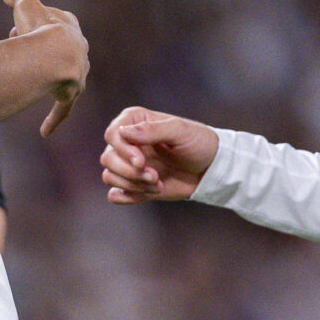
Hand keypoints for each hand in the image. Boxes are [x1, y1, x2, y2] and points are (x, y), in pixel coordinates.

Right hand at [4, 0, 84, 135]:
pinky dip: (54, 118)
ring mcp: (78, 72)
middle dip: (42, 50)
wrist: (54, 56)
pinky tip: (45, 131)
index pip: (54, 22)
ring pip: (65, 77)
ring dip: (51, 79)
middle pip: (60, 49)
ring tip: (34, 80)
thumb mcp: (26, 4)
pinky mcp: (72, 93)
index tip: (17, 29)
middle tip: (21, 49)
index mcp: (69, 25)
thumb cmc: (39, 28)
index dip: (35, 24)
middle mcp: (78, 49)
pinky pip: (63, 108)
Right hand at [101, 107, 216, 202]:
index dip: (123, 150)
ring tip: (157, 184)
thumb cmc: (199, 144)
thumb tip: (123, 131)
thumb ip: (153, 130)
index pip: (112, 134)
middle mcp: (128, 143)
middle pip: (108, 158)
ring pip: (110, 176)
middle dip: (129, 172)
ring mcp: (129, 165)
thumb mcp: (181, 131)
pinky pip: (115, 194)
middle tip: (154, 176)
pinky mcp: (133, 185)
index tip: (141, 161)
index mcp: (136, 122)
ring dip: (132, 184)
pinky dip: (128, 196)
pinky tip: (149, 193)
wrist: (211, 170)